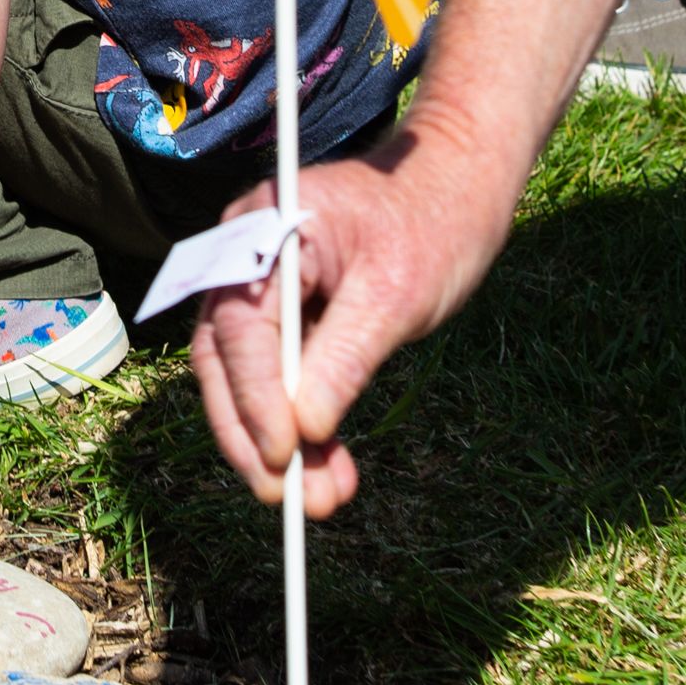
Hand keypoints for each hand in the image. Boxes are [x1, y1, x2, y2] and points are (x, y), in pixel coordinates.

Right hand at [183, 133, 517, 515]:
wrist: (459, 184)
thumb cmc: (433, 222)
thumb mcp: (396, 293)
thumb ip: (345, 357)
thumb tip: (305, 428)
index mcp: (266, 226)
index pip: (239, 325)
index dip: (254, 396)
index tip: (282, 454)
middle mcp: (247, 253)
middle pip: (226, 358)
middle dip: (253, 434)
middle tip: (286, 498)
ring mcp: (264, 283)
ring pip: (247, 376)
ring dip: (277, 442)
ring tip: (320, 500)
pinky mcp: (288, 312)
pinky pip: (279, 374)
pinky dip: (301, 422)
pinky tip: (329, 467)